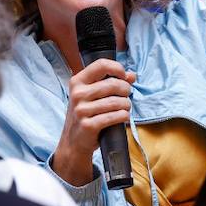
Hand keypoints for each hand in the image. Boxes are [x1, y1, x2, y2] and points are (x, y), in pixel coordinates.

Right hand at [50, 59, 135, 186]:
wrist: (74, 141)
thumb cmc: (86, 114)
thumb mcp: (93, 95)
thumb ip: (111, 81)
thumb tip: (131, 75)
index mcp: (78, 81)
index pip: (101, 65)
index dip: (117, 68)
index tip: (124, 76)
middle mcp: (77, 94)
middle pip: (112, 84)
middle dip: (126, 90)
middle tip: (126, 95)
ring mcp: (81, 110)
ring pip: (116, 102)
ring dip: (126, 105)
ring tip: (125, 108)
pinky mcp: (88, 125)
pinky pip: (114, 117)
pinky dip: (124, 116)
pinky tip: (124, 117)